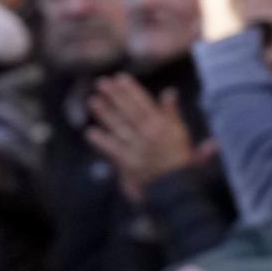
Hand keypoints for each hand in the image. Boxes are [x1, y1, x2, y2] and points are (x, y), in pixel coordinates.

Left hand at [85, 75, 194, 202]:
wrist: (180, 193)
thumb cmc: (183, 165)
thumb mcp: (182, 137)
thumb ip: (173, 114)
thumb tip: (169, 92)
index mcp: (165, 128)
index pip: (145, 104)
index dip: (131, 90)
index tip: (119, 77)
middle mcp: (151, 135)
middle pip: (129, 112)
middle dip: (114, 96)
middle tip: (100, 83)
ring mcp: (139, 149)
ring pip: (119, 127)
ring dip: (104, 114)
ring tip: (92, 101)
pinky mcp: (129, 164)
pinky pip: (112, 150)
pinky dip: (101, 141)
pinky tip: (89, 132)